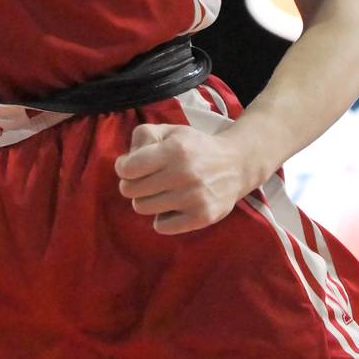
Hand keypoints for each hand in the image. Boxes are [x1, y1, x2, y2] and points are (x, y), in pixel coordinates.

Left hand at [114, 121, 254, 234]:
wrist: (236, 165)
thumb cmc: (195, 147)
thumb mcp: (170, 131)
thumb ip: (144, 137)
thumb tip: (126, 163)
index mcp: (174, 150)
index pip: (129, 168)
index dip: (123, 168)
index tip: (128, 167)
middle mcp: (184, 174)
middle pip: (133, 190)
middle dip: (131, 185)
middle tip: (142, 181)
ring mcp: (194, 198)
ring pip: (144, 208)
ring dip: (145, 201)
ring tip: (158, 192)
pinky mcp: (203, 217)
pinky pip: (163, 226)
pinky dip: (161, 218)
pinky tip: (170, 207)